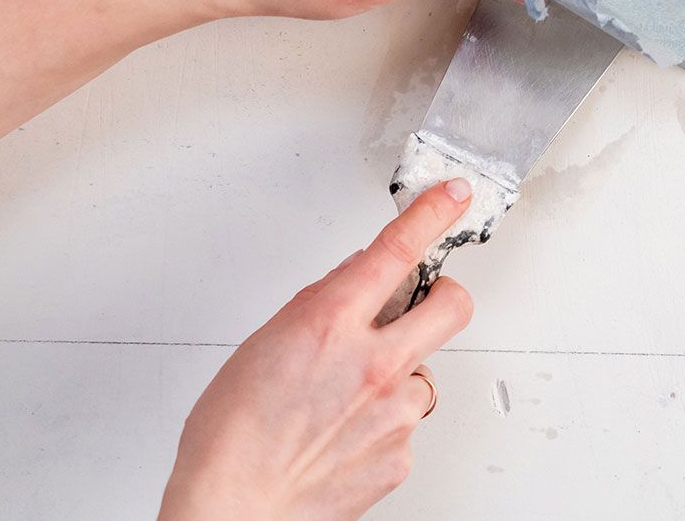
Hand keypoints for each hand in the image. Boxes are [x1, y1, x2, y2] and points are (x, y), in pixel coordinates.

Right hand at [159, 182, 476, 520]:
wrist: (234, 511)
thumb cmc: (231, 436)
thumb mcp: (263, 344)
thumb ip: (318, 306)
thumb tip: (352, 281)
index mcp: (331, 324)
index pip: (396, 250)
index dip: (432, 213)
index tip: (453, 195)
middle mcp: (374, 363)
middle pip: (452, 306)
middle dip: (444, 295)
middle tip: (421, 304)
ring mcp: (394, 412)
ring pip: (423, 372)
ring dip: (396, 376)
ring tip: (345, 401)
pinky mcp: (402, 455)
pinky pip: (406, 423)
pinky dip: (382, 424)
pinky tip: (343, 436)